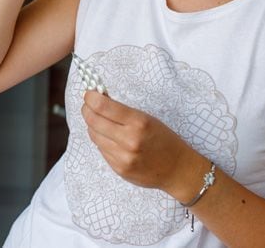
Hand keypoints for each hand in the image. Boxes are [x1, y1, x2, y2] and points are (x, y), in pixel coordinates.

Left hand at [81, 90, 196, 194]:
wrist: (177, 169)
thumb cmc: (164, 140)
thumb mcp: (148, 119)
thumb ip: (123, 112)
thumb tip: (98, 100)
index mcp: (138, 122)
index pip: (102, 106)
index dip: (90, 98)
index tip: (89, 94)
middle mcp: (129, 140)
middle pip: (93, 120)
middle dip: (86, 110)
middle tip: (88, 105)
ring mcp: (123, 157)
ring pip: (94, 136)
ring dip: (92, 126)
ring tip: (99, 121)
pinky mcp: (119, 169)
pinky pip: (101, 150)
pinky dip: (101, 141)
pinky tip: (109, 138)